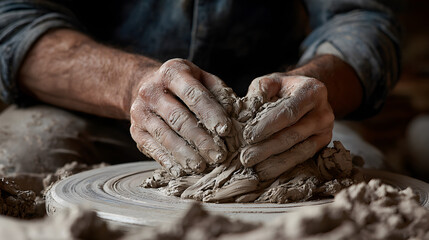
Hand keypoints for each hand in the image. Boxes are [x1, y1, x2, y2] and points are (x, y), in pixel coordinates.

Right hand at [129, 58, 231, 175]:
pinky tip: (182, 171)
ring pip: (165, 136)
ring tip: (202, 166)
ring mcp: (140, 111)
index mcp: (172, 72)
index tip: (226, 130)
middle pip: (179, 118)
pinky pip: (152, 148)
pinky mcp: (135, 131)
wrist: (145, 87)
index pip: (193, 94)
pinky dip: (168, 161)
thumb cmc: (183, 85)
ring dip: (185, 154)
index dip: (211, 113)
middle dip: (201, 139)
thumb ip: (219, 92)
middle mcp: (151, 90)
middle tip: (219, 155)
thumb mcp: (201, 78)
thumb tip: (235, 111)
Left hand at [240, 73, 333, 180]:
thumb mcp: (271, 81)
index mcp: (312, 91)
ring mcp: (326, 130)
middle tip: (246, 158)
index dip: (268, 126)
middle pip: (293, 134)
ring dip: (275, 162)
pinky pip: (303, 158)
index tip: (248, 136)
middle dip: (267, 148)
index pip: (288, 112)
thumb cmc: (283, 88)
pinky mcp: (323, 145)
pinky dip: (284, 166)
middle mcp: (324, 112)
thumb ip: (260, 91)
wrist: (304, 94)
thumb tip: (247, 110)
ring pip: (299, 151)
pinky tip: (267, 171)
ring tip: (254, 169)